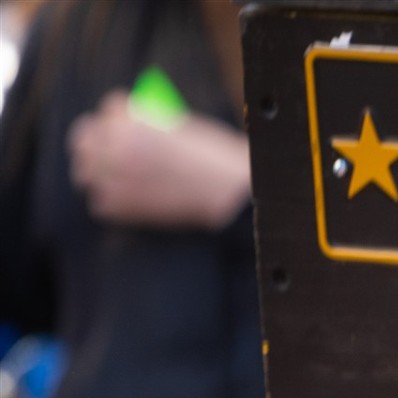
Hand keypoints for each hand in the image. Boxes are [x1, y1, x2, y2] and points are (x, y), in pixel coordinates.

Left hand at [67, 92, 250, 229]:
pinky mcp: (120, 206)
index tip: (122, 125)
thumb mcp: (181, 125)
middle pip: (84, 137)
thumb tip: (130, 127)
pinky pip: (98, 202)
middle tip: (104, 152)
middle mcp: (116, 145)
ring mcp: (115, 176)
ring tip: (113, 178)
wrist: (231, 194)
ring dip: (97, 173)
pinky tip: (127, 201)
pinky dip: (110, 202)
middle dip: (94, 142)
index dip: (118, 117)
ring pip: (85, 172)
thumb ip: (150, 122)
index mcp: (131, 119)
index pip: (108, 108)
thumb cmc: (214, 158)